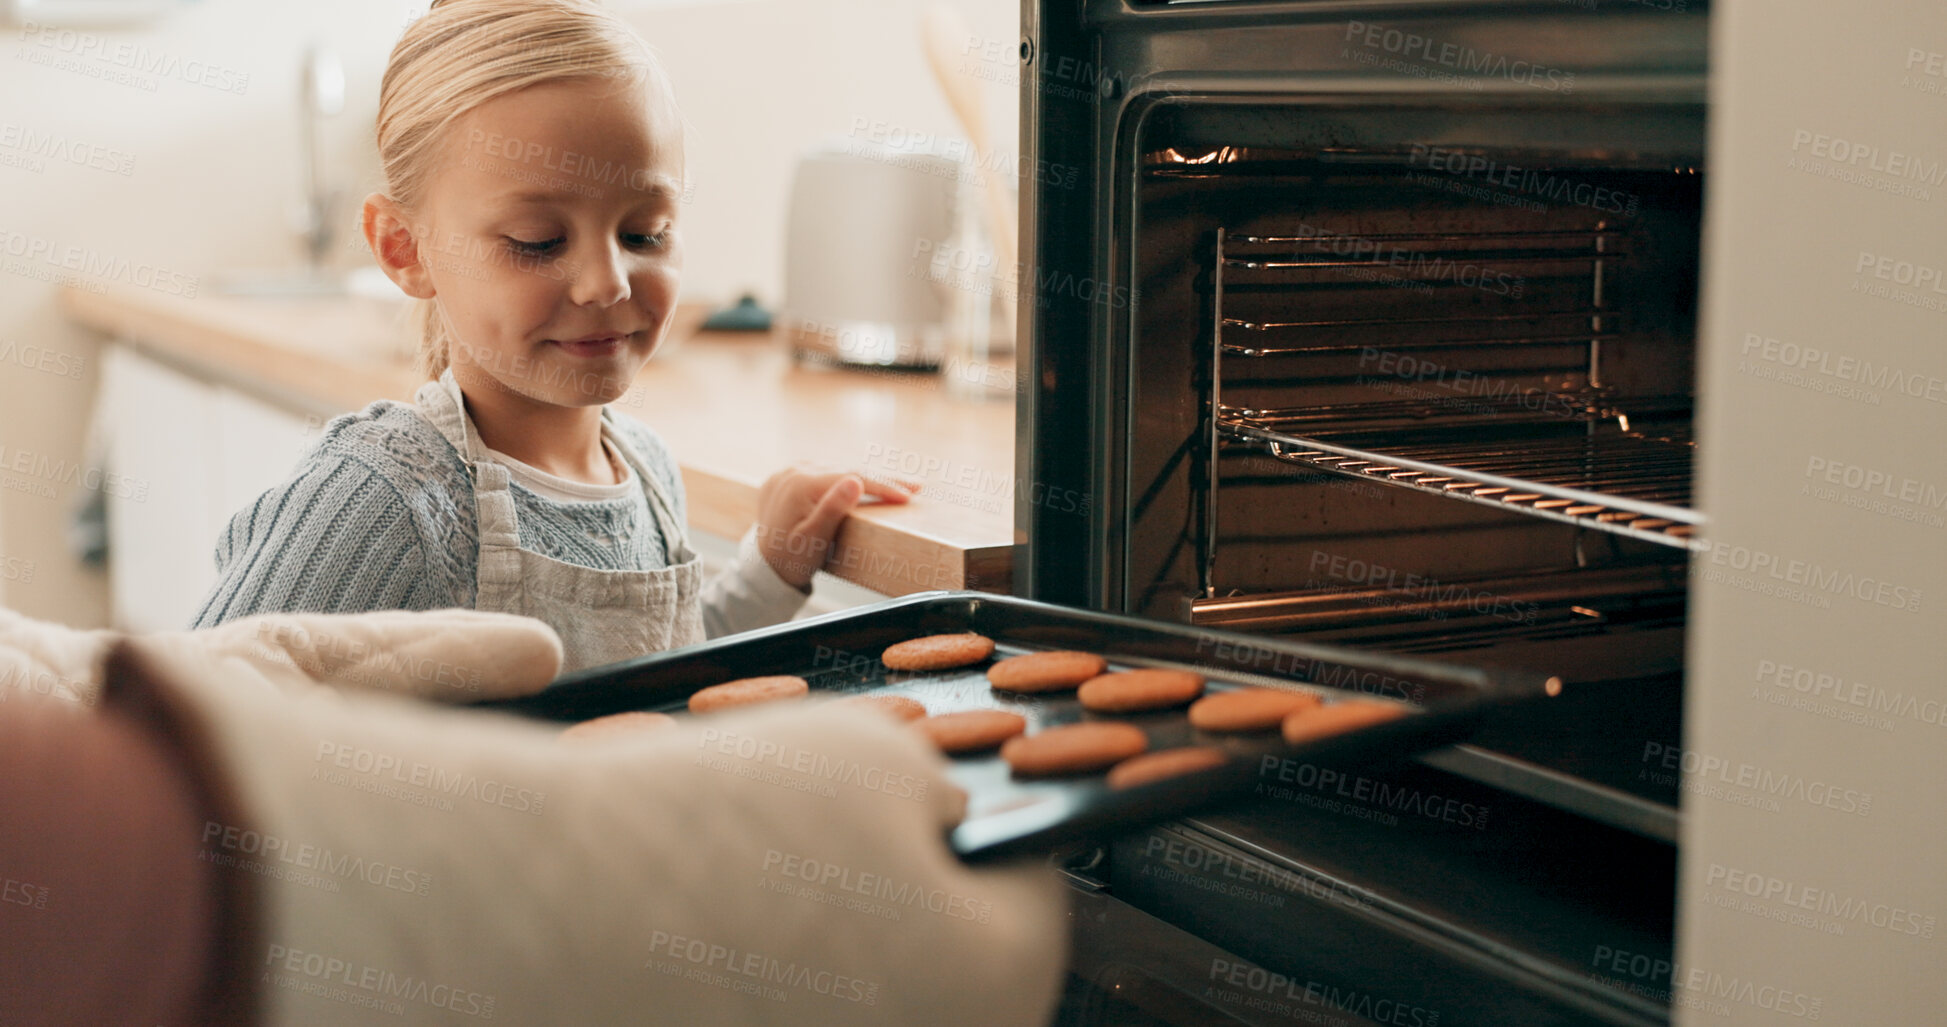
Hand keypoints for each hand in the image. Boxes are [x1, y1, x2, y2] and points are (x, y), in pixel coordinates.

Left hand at [753, 466, 919, 588]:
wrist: (764, 567)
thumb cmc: (791, 558)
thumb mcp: (814, 539)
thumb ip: (833, 508)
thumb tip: (856, 480)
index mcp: (801, 484)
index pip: (852, 477)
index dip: (884, 486)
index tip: (910, 494)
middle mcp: (793, 471)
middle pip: (847, 470)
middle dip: (882, 479)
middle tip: (916, 486)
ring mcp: (788, 472)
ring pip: (836, 470)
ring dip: (866, 477)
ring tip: (897, 485)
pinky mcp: (786, 478)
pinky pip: (822, 473)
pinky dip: (843, 479)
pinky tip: (864, 484)